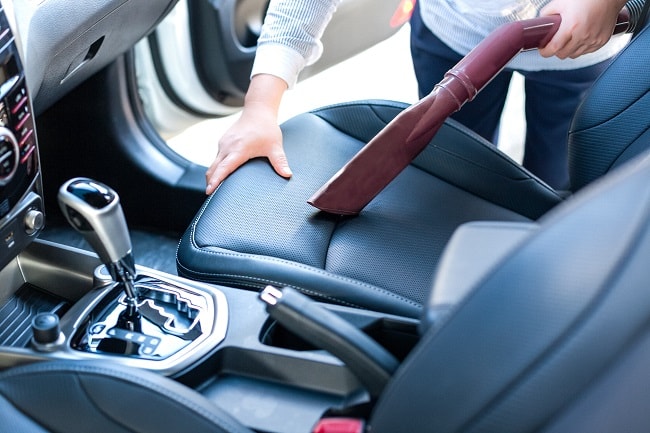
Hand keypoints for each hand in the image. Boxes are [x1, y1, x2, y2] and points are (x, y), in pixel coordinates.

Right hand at [205, 74, 290, 194]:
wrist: (258, 110)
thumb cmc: (267, 128)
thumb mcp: (275, 146)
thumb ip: (280, 161)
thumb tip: (288, 175)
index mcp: (239, 149)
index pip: (224, 168)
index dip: (216, 180)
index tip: (209, 191)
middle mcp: (228, 146)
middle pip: (213, 168)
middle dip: (210, 181)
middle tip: (209, 195)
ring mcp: (223, 143)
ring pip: (213, 163)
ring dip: (213, 175)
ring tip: (214, 189)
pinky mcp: (223, 142)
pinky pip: (216, 157)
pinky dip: (216, 167)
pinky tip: (220, 174)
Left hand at [538, 0, 627, 58]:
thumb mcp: (562, 2)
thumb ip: (548, 12)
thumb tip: (540, 21)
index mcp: (571, 27)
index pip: (553, 49)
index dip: (545, 52)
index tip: (543, 50)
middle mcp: (583, 36)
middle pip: (563, 54)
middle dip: (556, 51)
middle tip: (554, 44)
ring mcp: (593, 40)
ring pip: (574, 55)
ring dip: (568, 51)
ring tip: (567, 41)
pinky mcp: (602, 41)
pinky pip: (586, 52)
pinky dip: (580, 49)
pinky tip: (579, 39)